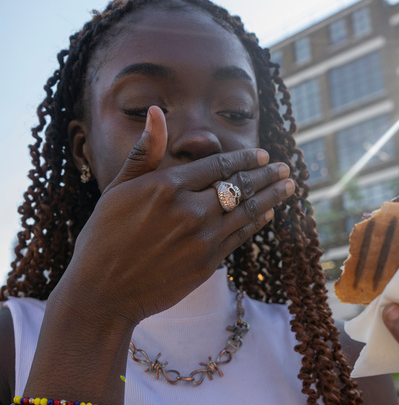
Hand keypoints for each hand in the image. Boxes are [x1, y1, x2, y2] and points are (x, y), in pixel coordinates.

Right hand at [57, 106, 294, 324]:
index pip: (216, 165)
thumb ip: (144, 153)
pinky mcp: (207, 263)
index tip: (262, 155)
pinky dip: (257, 223)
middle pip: (238, 186)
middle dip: (267, 175)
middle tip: (286, 168)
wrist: (103, 292)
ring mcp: (201, 238)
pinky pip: (240, 237)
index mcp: (165, 186)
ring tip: (289, 187)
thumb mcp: (117, 189)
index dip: (244, 159)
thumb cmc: (102, 238)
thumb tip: (156, 111)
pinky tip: (268, 214)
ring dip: (271, 197)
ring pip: (246, 211)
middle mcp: (188, 210)